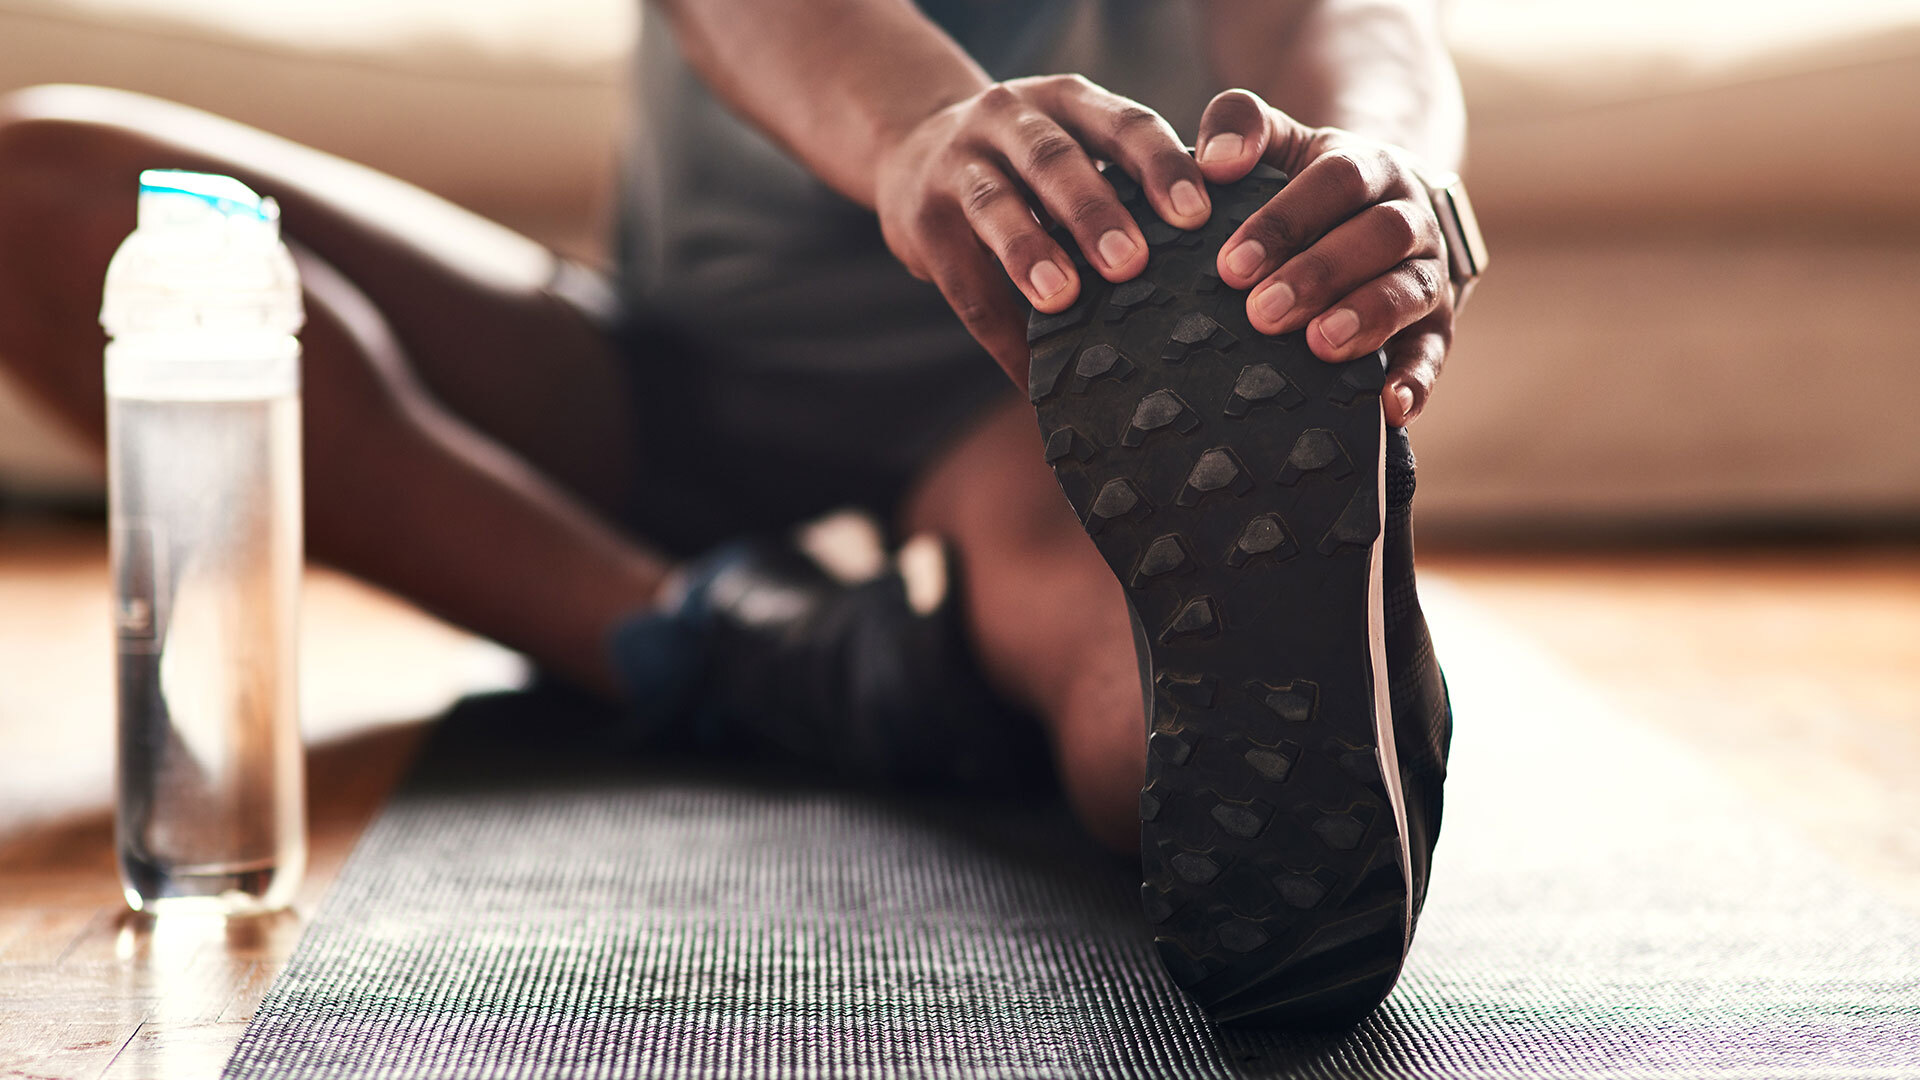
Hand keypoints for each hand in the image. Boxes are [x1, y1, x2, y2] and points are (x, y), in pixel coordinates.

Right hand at [874, 75, 1208, 382]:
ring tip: (1062, 298)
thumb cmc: (1027, 166)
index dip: (1160, 166)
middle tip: (1133, 262)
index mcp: (1068, 101)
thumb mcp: (1074, 146)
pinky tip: (1030, 373)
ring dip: (1030, 251)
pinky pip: (961, 280)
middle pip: (1054, 159)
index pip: (1122, 124)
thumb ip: (1126, 183)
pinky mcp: (921, 217)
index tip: (1197, 215)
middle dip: (1094, 210)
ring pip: (996, 204)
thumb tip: (1215, 264)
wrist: (913, 147)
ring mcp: (959, 163)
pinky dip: (998, 331)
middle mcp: (1011, 118)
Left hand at [1194, 90, 1452, 425]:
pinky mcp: (1436, 325)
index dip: (1285, 221)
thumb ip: (1242, 124)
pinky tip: (1390, 407)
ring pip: (1411, 290)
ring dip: (1368, 317)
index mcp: (1369, 167)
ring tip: (1319, 345)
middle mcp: (1409, 215)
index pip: (1335, 182)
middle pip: (1380, 235)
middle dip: (1321, 273)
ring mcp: (1427, 272)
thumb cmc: (1308, 185)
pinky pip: (1434, 352)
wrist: (1379, 206)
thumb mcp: (1281, 141)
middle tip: (1262, 312)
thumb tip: (1214, 160)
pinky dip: (1416, 379)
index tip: (1230, 265)